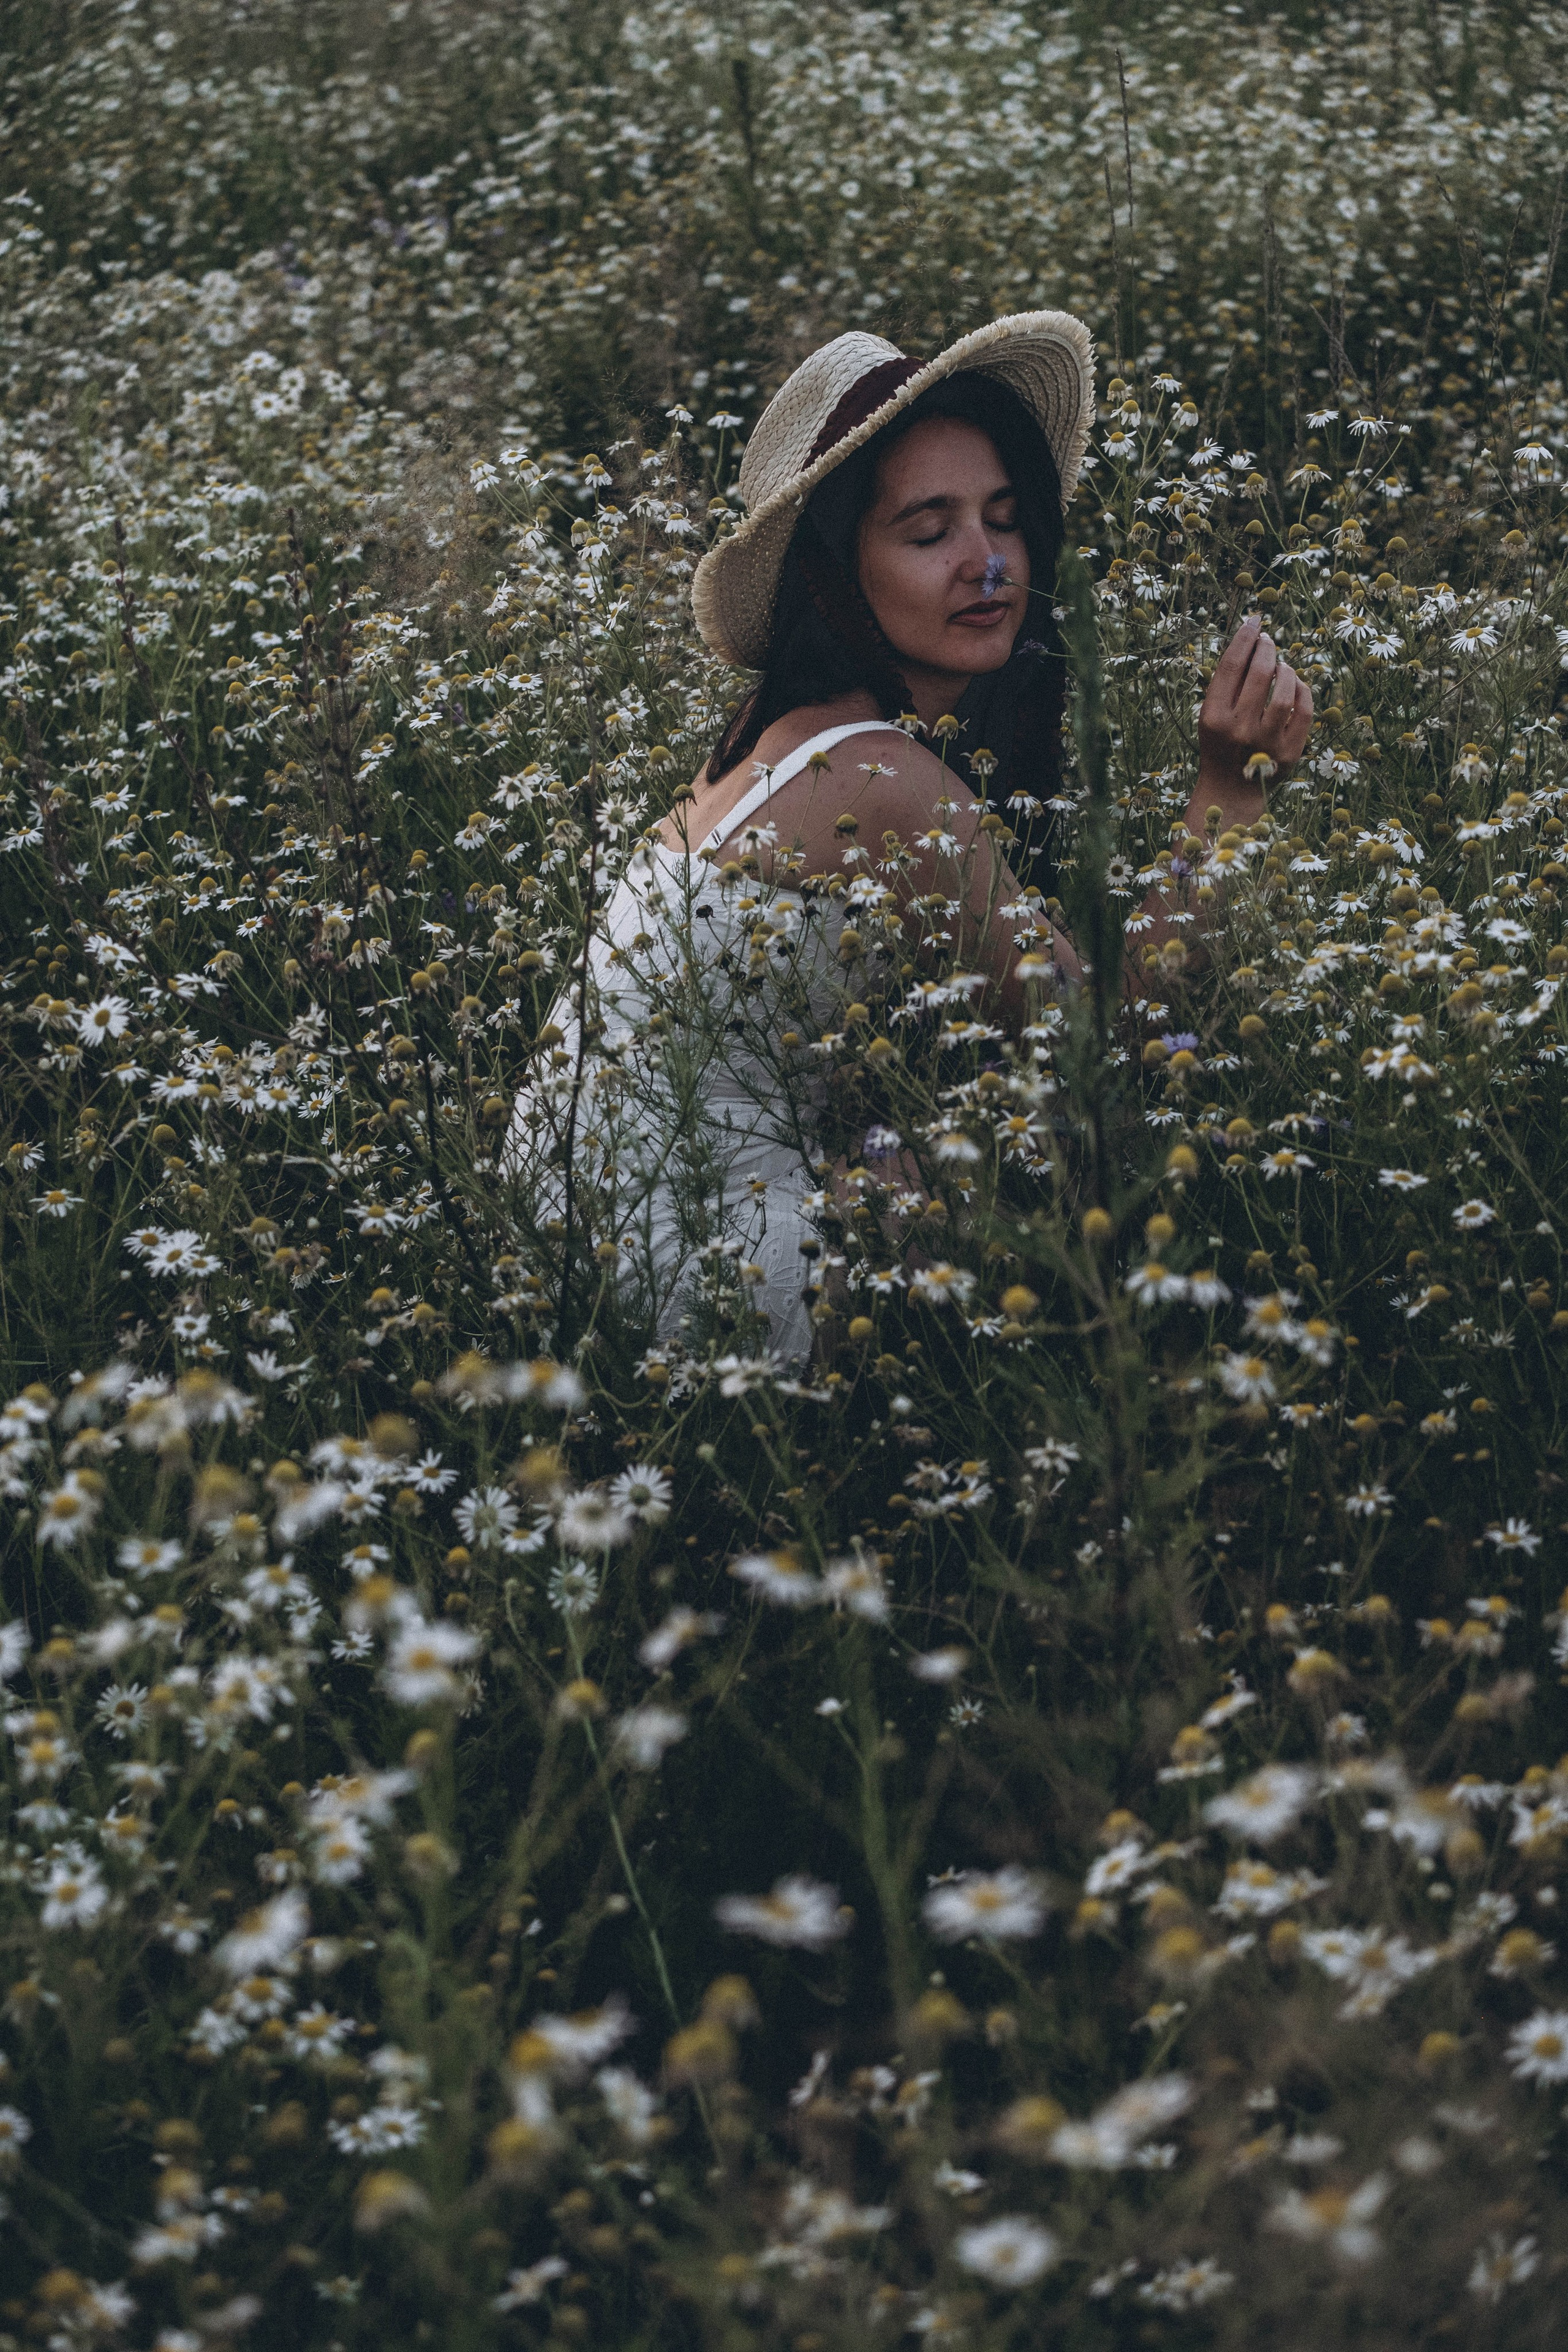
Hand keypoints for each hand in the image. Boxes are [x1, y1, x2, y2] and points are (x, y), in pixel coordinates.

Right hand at [1197, 616, 1312, 797]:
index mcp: (1213, 718)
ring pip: (1285, 690)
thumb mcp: (1211, 716)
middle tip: (1268, 640)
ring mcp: (1267, 743)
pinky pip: (1305, 710)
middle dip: (1267, 648)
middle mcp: (1239, 730)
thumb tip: (1252, 639)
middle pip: (1259, 672)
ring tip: (1280, 665)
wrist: (1231, 792)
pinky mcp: (1290, 752)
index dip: (1245, 637)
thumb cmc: (1221, 745)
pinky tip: (1294, 684)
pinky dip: (1302, 690)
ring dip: (1285, 669)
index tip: (1254, 621)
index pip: (1232, 666)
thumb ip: (1227, 684)